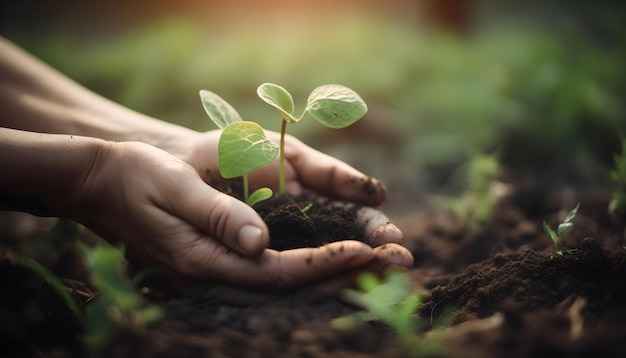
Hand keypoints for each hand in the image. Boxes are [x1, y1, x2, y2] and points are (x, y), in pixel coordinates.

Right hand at [75, 138, 410, 293]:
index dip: (324, 263)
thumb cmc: (137, 176)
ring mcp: (212, 273)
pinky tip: (329, 260)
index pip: (277, 272)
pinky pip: (269, 274)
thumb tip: (260, 242)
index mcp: (203, 259)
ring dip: (330, 275)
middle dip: (341, 276)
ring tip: (374, 265)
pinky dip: (306, 267)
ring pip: (283, 285)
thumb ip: (217, 214)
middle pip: (288, 287)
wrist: (101, 181)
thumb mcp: (175, 186)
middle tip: (388, 263)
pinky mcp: (214, 262)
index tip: (364, 250)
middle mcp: (211, 275)